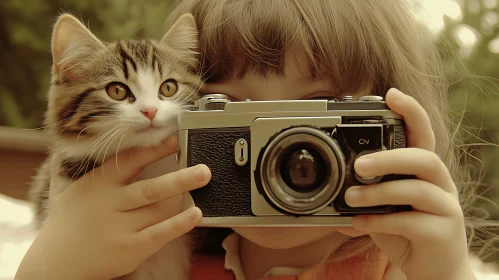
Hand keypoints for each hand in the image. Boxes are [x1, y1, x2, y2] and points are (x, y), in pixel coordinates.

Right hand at [15, 136, 210, 279]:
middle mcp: (110, 204)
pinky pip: (160, 233)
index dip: (155, 149)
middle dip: (180, 177)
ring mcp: (121, 227)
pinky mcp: (131, 248)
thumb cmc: (65, 223)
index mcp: (98, 184)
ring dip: (183, 194)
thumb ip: (67, 168)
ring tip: (204, 181)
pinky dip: (180, 223)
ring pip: (159, 208)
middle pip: (151, 188)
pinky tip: (196, 214)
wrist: (55, 264)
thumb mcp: (64, 192)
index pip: (131, 161)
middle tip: (204, 167)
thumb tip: (64, 146)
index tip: (176, 139)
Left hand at [338, 89, 475, 279]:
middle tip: (359, 166)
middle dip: (390, 157)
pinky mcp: (442, 233)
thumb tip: (328, 193)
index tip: (391, 93)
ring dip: (379, 192)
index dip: (411, 111)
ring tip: (350, 198)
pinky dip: (379, 222)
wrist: (434, 271)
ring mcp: (445, 208)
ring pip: (416, 189)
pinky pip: (410, 222)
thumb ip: (364, 196)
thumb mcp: (384, 209)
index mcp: (425, 172)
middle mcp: (440, 184)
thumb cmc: (407, 232)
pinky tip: (358, 223)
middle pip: (423, 157)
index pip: (422, 134)